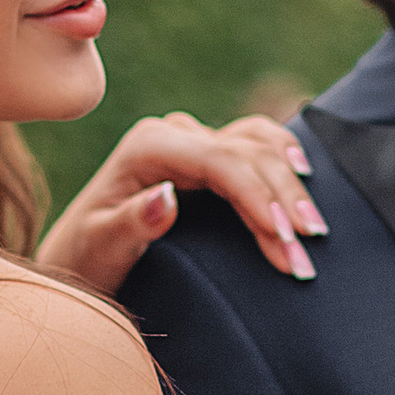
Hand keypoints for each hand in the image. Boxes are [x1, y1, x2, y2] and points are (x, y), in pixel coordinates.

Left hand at [34, 109, 327, 297]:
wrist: (80, 257)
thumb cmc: (86, 258)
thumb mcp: (101, 247)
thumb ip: (130, 223)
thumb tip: (166, 196)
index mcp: (148, 146)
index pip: (220, 161)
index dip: (258, 197)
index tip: (285, 239)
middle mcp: (173, 134)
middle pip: (247, 154)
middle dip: (282, 204)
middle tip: (305, 259)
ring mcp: (193, 142)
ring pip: (259, 146)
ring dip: (291, 186)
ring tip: (314, 231)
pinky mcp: (207, 155)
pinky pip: (256, 144)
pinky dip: (285, 159)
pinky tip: (306, 177)